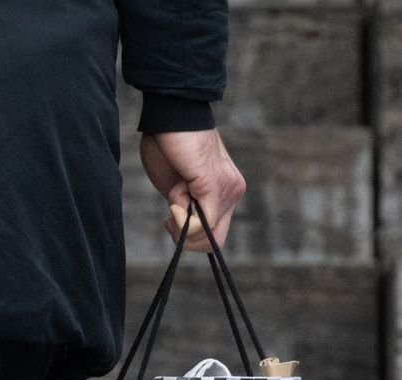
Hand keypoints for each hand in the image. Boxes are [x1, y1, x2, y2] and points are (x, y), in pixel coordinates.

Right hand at [139, 130, 245, 251]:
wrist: (172, 115)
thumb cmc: (168, 145)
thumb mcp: (175, 187)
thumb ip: (185, 207)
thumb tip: (185, 226)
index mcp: (225, 192)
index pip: (216, 234)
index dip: (190, 236)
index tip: (170, 218)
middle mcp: (234, 192)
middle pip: (214, 241)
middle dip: (186, 236)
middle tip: (170, 215)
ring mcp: (229, 190)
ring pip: (204, 233)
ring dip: (180, 216)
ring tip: (178, 185)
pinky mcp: (217, 187)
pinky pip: (199, 223)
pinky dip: (180, 214)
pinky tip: (179, 186)